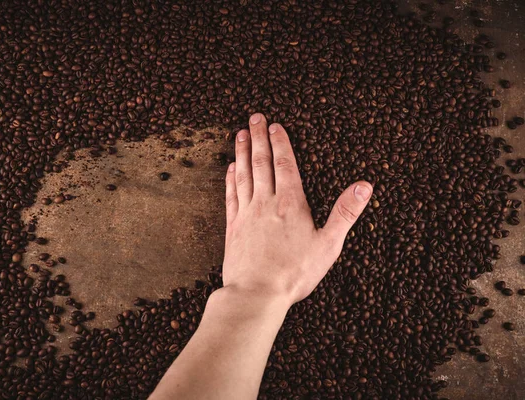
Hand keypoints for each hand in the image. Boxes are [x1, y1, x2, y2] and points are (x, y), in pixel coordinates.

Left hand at [223, 113, 371, 307]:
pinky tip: (230, 168)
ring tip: (239, 135)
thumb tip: (364, 186)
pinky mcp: (233, 227)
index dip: (280, 143)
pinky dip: (230, 179)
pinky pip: (231, 196)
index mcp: (290, 203)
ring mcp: (246, 213)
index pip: (285, 164)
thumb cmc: (295, 272)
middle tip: (254, 118)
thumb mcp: (328, 244)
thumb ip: (345, 213)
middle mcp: (266, 202)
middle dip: (258, 138)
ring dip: (242, 153)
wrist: (256, 293)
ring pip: (244, 175)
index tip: (275, 126)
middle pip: (262, 162)